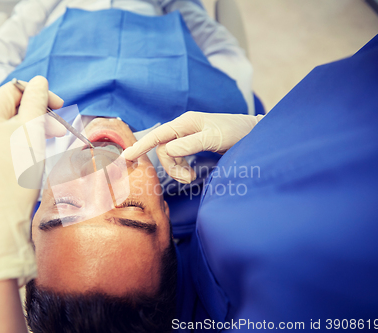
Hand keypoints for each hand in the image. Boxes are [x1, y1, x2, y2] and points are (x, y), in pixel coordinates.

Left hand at [0, 76, 64, 303]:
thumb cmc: (14, 179)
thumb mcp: (31, 133)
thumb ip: (36, 102)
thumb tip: (38, 81)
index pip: (15, 90)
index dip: (40, 96)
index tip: (60, 109)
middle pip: (7, 110)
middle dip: (34, 116)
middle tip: (56, 131)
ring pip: (1, 129)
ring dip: (25, 133)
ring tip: (42, 148)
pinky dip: (12, 148)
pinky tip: (24, 163)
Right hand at [122, 111, 263, 183]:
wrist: (252, 132)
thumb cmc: (236, 132)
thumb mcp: (214, 138)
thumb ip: (190, 144)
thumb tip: (168, 150)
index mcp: (186, 122)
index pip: (158, 135)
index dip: (141, 146)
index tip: (125, 157)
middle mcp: (184, 127)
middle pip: (163, 149)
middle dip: (171, 167)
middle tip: (188, 179)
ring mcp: (187, 135)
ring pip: (170, 155)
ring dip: (177, 169)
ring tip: (191, 178)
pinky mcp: (192, 143)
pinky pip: (178, 156)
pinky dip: (181, 167)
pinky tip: (191, 173)